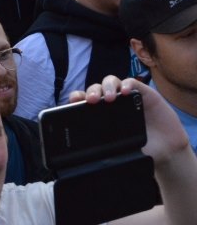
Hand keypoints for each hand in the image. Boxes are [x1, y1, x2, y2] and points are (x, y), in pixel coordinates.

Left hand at [69, 76, 188, 168]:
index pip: (85, 100)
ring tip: (109, 97)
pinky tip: (126, 91)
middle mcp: (113, 103)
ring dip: (107, 87)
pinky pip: (132, 82)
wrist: (167, 150)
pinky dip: (127, 84)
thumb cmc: (141, 148)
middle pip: (97, 89)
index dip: (77, 98)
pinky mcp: (144, 93)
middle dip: (92, 91)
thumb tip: (95, 158)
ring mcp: (127, 97)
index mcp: (102, 114)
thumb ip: (109, 147)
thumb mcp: (122, 149)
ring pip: (111, 82)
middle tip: (92, 100)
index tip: (73, 101)